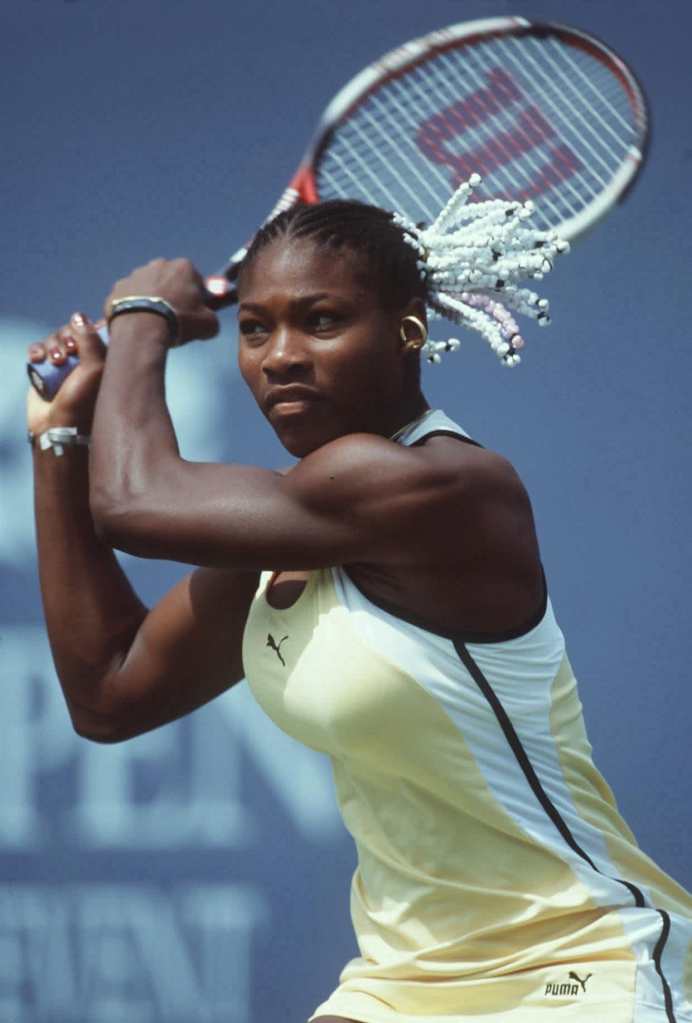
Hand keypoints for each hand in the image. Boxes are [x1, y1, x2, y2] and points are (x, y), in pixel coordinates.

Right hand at [26, 313, 105, 435]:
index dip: (88, 327)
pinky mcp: (45, 369)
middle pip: (73, 330)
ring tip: (56, 361)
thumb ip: (91, 338)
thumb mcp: (96, 367)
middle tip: (69, 352)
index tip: (86, 336)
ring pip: (55, 338)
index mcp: (104, 359)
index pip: (96, 329)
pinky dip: (37, 350)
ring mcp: (65, 364)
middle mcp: (85, 360)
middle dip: (67, 336)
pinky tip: (38, 359)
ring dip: (52, 345)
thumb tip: (78, 316)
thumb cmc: (84, 400)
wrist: (59, 425)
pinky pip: (39, 349)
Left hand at [104, 258, 219, 346]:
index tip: (193, 311)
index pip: (195, 279)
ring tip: (153, 322)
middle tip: (173, 317)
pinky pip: (129, 297)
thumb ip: (212, 319)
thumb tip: (209, 322)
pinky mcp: (118, 288)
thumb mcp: (208, 325)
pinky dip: (133, 307)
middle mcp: (158, 264)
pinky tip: (138, 323)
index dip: (195, 296)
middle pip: (169, 280)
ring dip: (151, 299)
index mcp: (183, 267)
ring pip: (147, 287)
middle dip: (171, 294)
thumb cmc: (179, 321)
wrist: (142, 329)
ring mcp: (135, 275)